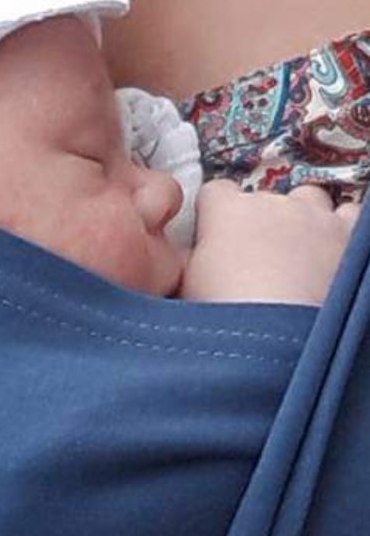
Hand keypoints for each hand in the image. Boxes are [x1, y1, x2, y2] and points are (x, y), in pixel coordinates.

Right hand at [181, 182, 360, 305]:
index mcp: (226, 211)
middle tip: (257, 262)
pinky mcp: (348, 235)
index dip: (216, 214)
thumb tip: (187, 256)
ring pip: (310, 200)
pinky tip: (330, 259)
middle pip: (265, 198)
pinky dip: (341, 232)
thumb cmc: (225, 318)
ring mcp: (314, 216)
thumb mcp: (186, 288)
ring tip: (298, 258)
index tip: (217, 237)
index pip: (217, 192)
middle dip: (261, 223)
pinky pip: (348, 216)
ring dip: (303, 220)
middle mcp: (272, 204)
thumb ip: (188, 261)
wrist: (279, 343)